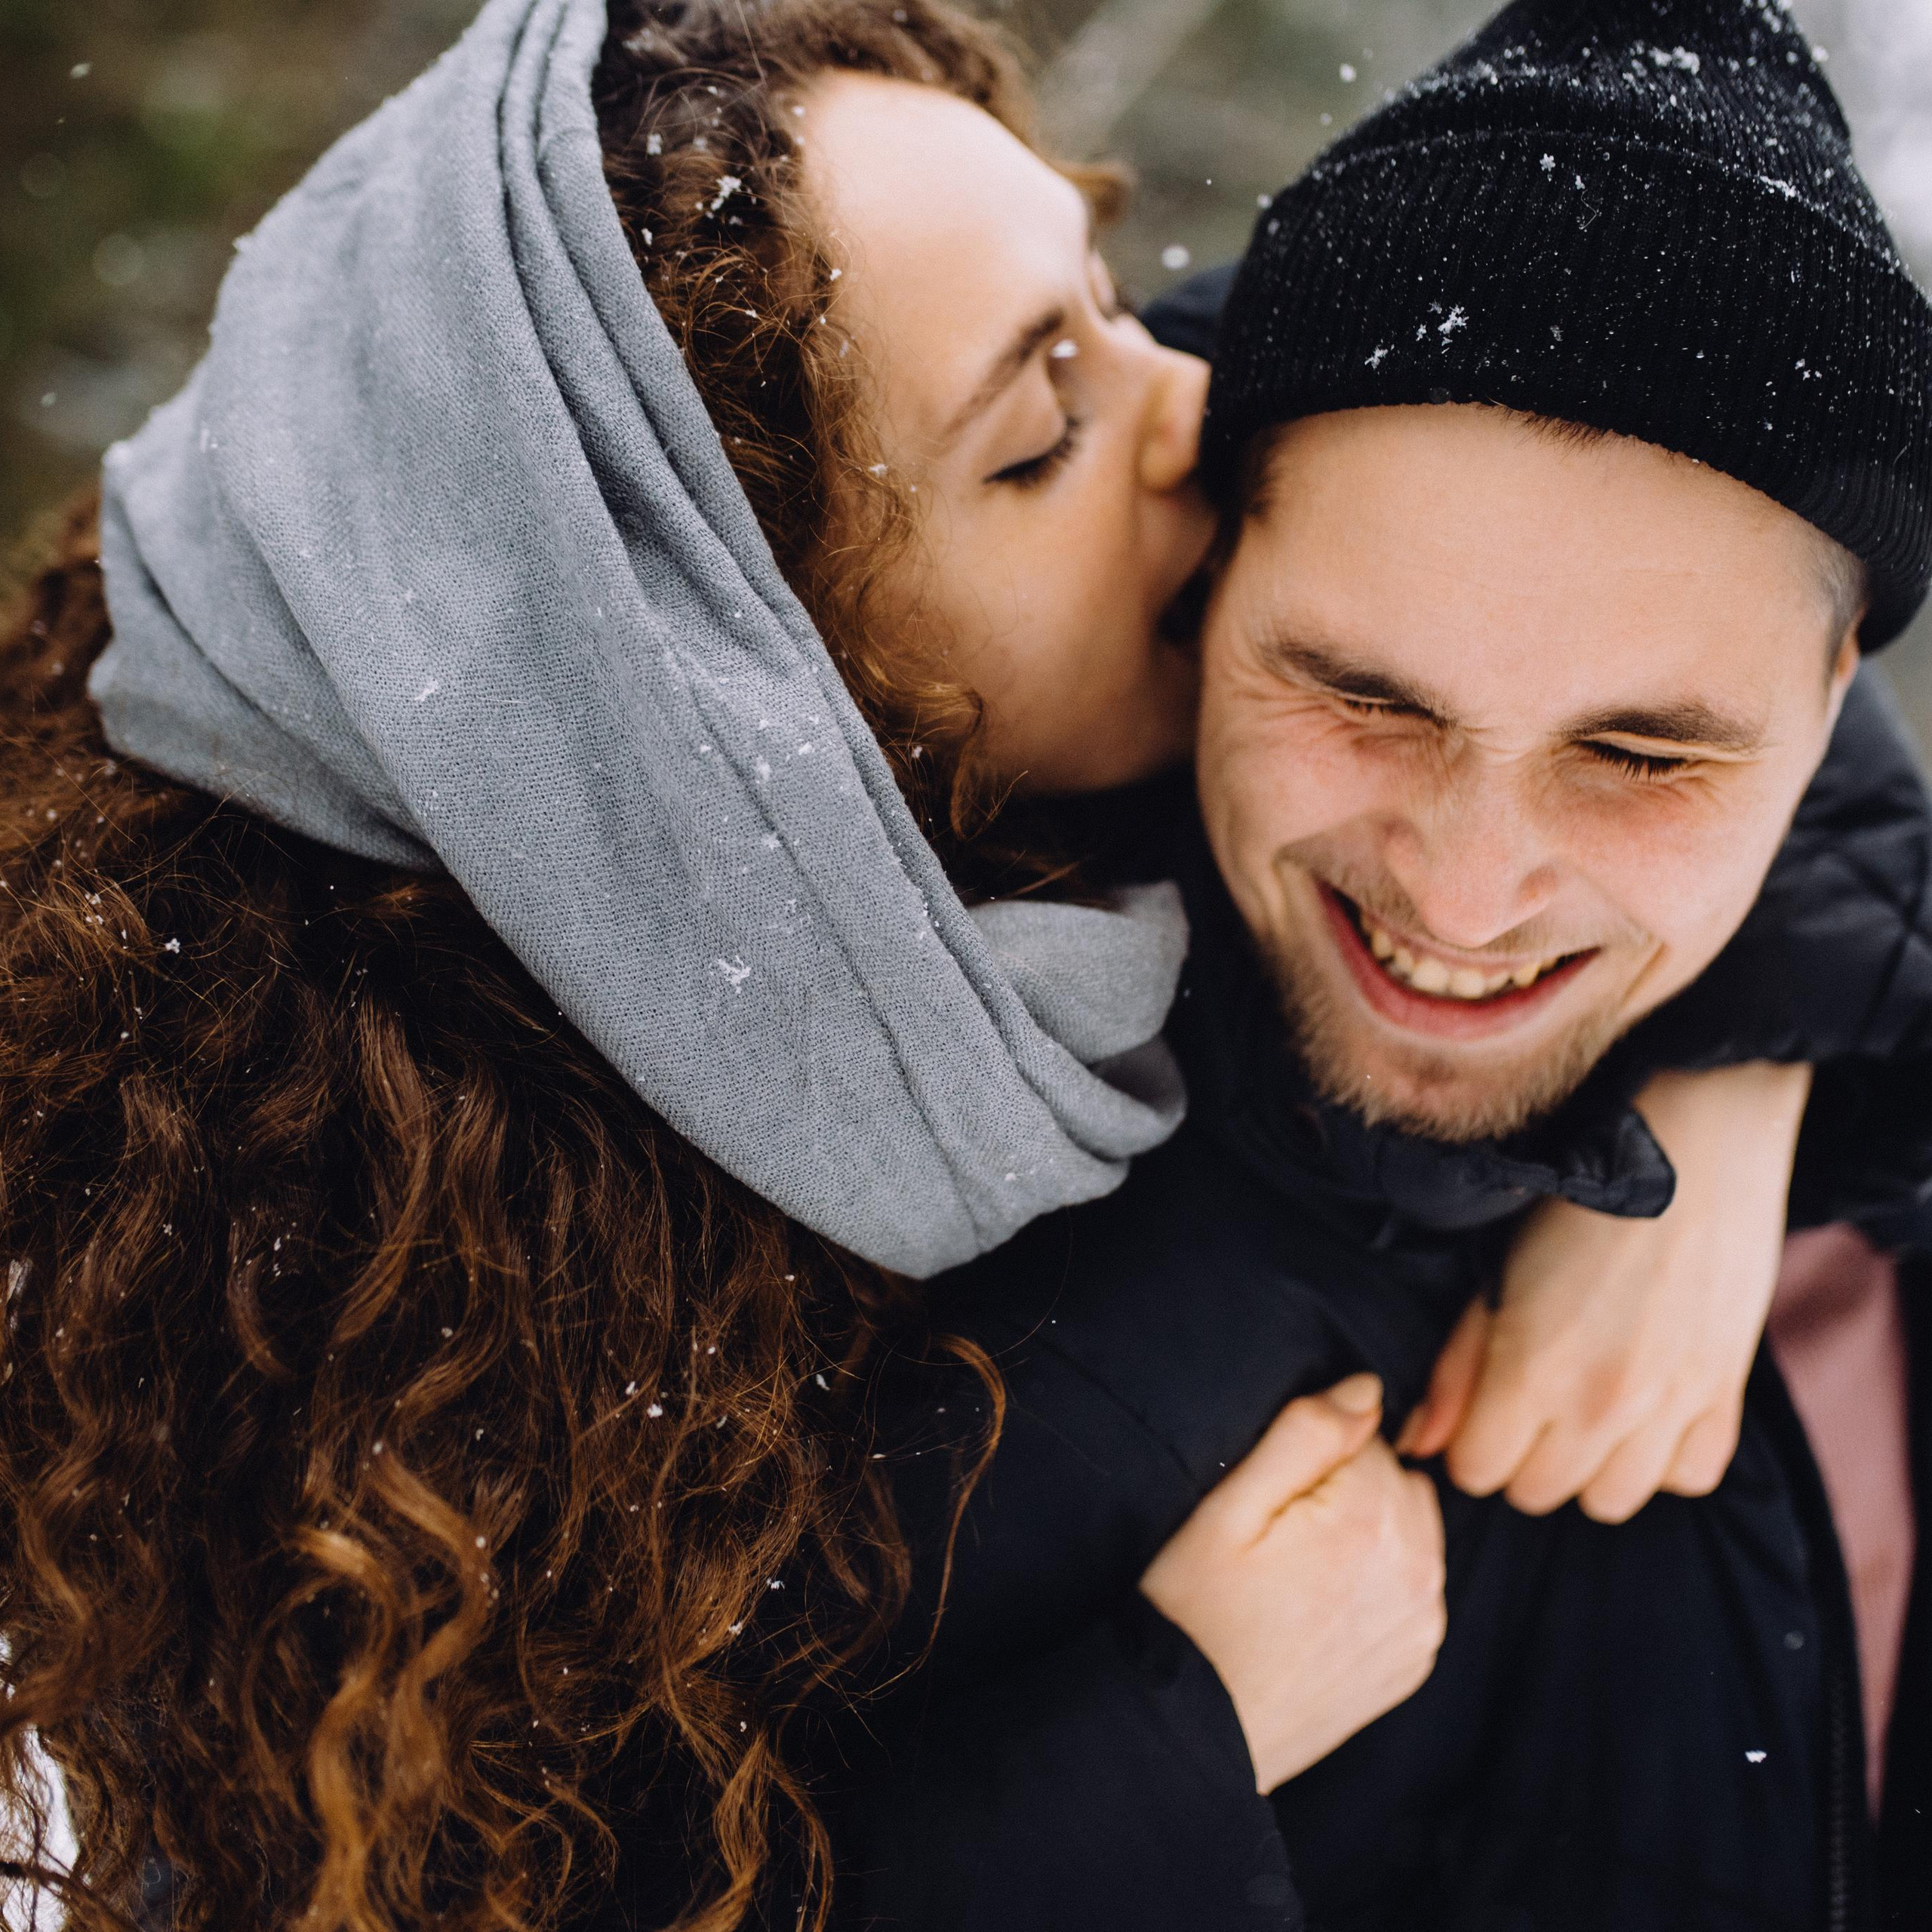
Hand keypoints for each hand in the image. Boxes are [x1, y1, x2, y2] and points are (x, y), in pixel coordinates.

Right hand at [1140, 1374, 1445, 1792]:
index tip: (1269, 1500)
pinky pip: (1414, 1585)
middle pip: (1396, 1478)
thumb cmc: (1195, 1610)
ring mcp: (1423, 1622)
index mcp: (1373, 1520)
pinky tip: (1321, 1605)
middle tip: (1279, 1538)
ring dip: (1369, 1532)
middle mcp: (1418, 1570)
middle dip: (1348, 1490)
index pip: (1363, 1435)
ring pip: (1411, 1528)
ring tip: (1297, 1572)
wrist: (1195, 1730)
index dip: (1309, 1458)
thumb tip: (1368, 1389)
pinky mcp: (1416, 1660)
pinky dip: (1379, 1582)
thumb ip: (1304, 1433)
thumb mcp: (1228, 1506)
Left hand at [1400, 1062, 1809, 1522]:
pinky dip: (1662, 1457)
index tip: (1477, 1406)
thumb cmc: (1576, 1200)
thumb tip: (1419, 1443)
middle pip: (1537, 1493)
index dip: (1467, 1441)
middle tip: (1528, 1397)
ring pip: (1609, 1501)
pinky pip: (1686, 1477)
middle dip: (1519, 1454)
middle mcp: (1601, 1406)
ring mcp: (1670, 1408)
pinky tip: (1645, 1407)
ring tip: (1584, 1403)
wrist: (1690, 1144)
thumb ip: (1456, 1366)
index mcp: (1531, 1374)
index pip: (1476, 1472)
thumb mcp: (1494, 1273)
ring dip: (1588, 1465)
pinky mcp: (1724, 1396)